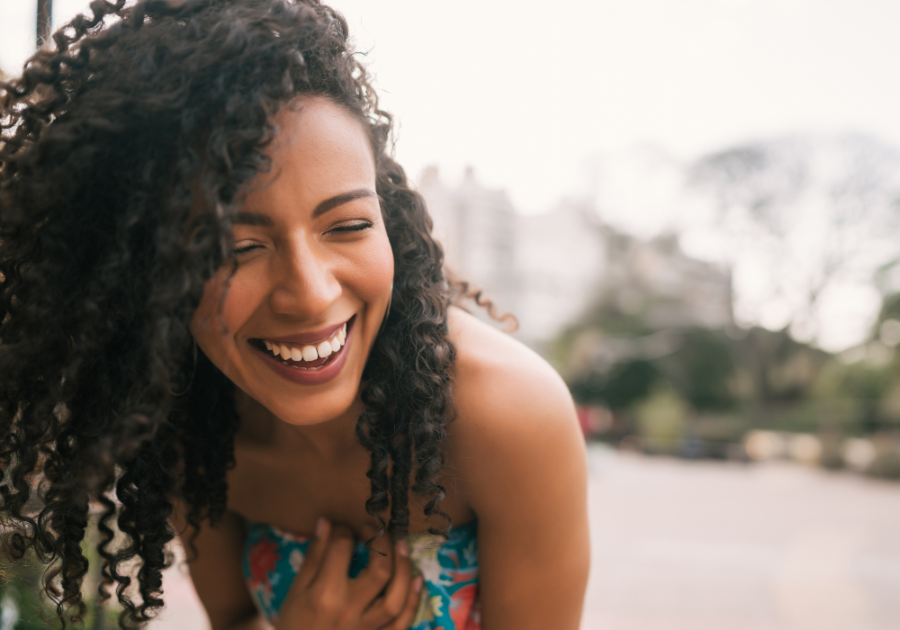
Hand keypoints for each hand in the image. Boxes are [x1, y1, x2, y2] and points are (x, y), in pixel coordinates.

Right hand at [274, 518, 423, 629]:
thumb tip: (326, 522)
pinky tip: (418, 579)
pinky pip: (401, 623)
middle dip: (383, 544)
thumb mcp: (297, 589)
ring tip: (403, 547)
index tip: (344, 527)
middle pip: (379, 572)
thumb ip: (314, 556)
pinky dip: (413, 601)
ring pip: (396, 599)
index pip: (342, 551)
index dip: (344, 531)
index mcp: (325, 594)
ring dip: (405, 570)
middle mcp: (349, 610)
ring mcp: (366, 628)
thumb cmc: (294, 623)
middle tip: (377, 530)